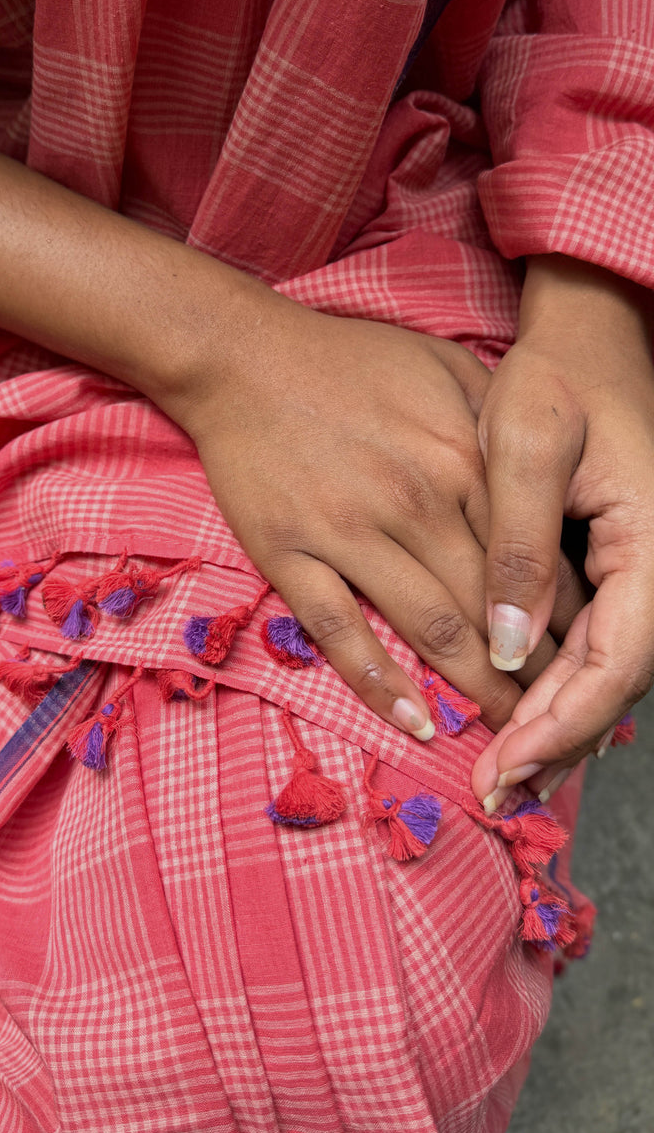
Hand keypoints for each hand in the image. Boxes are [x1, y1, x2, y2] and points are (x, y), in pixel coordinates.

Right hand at [173, 289, 578, 737]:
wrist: (240, 357)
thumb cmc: (348, 361)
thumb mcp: (446, 365)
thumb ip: (499, 423)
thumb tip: (548, 483)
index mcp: (462, 458)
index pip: (531, 557)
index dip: (563, 616)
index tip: (583, 654)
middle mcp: (416, 501)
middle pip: (492, 605)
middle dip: (532, 668)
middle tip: (557, 711)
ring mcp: (350, 533)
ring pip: (431, 629)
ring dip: (474, 690)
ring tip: (506, 729)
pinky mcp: (291, 554)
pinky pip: (341, 633)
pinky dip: (380, 684)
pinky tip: (414, 723)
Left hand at [471, 255, 653, 809]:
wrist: (587, 343)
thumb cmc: (557, 379)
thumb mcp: (523, 444)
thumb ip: (517, 543)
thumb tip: (511, 649)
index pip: (620, 657)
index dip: (564, 720)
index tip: (508, 762)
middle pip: (618, 681)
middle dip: (556, 741)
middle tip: (493, 790)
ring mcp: (646, 573)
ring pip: (608, 672)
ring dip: (557, 726)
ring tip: (502, 775)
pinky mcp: (620, 572)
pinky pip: (597, 646)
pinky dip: (558, 688)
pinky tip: (520, 719)